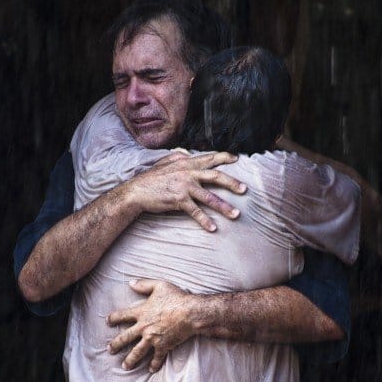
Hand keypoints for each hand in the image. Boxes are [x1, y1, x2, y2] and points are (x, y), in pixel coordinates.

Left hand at [106, 279, 197, 372]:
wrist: (190, 313)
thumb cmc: (176, 297)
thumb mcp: (159, 286)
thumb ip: (144, 284)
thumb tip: (130, 283)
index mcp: (141, 312)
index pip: (122, 316)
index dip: (114, 318)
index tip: (107, 322)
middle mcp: (144, 327)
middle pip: (125, 338)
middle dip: (116, 344)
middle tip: (110, 350)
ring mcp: (153, 338)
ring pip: (137, 352)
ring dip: (130, 360)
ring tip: (124, 366)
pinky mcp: (163, 346)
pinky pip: (157, 358)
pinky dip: (154, 364)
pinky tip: (151, 370)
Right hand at [122, 151, 246, 231]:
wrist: (137, 191)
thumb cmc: (151, 178)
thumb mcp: (165, 162)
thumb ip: (178, 157)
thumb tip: (187, 153)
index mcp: (187, 163)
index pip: (210, 158)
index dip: (224, 157)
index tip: (237, 159)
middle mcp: (188, 173)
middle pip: (216, 176)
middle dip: (232, 183)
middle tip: (244, 190)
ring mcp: (184, 187)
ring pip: (209, 197)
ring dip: (224, 207)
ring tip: (236, 214)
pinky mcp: (179, 200)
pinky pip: (195, 212)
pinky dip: (205, 221)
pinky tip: (213, 228)